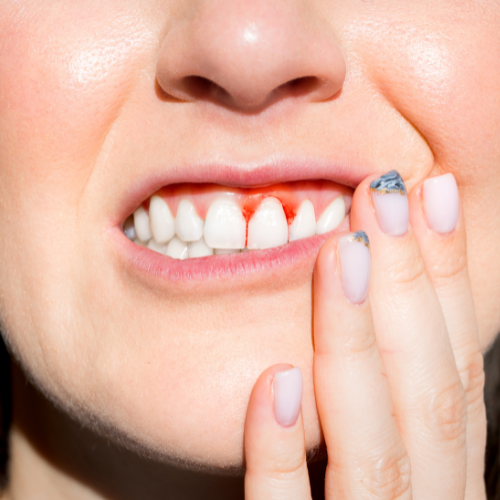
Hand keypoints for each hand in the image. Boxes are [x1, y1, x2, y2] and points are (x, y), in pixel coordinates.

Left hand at [243, 172, 486, 498]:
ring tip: (340, 252)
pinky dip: (285, 459)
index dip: (449, 277)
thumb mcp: (387, 471)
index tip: (434, 194)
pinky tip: (271, 385)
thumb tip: (371, 326)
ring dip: (353, 342)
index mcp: (445, 477)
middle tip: (388, 194)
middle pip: (427, 389)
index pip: (451, 364)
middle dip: (411, 284)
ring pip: (374, 445)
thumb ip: (384, 412)